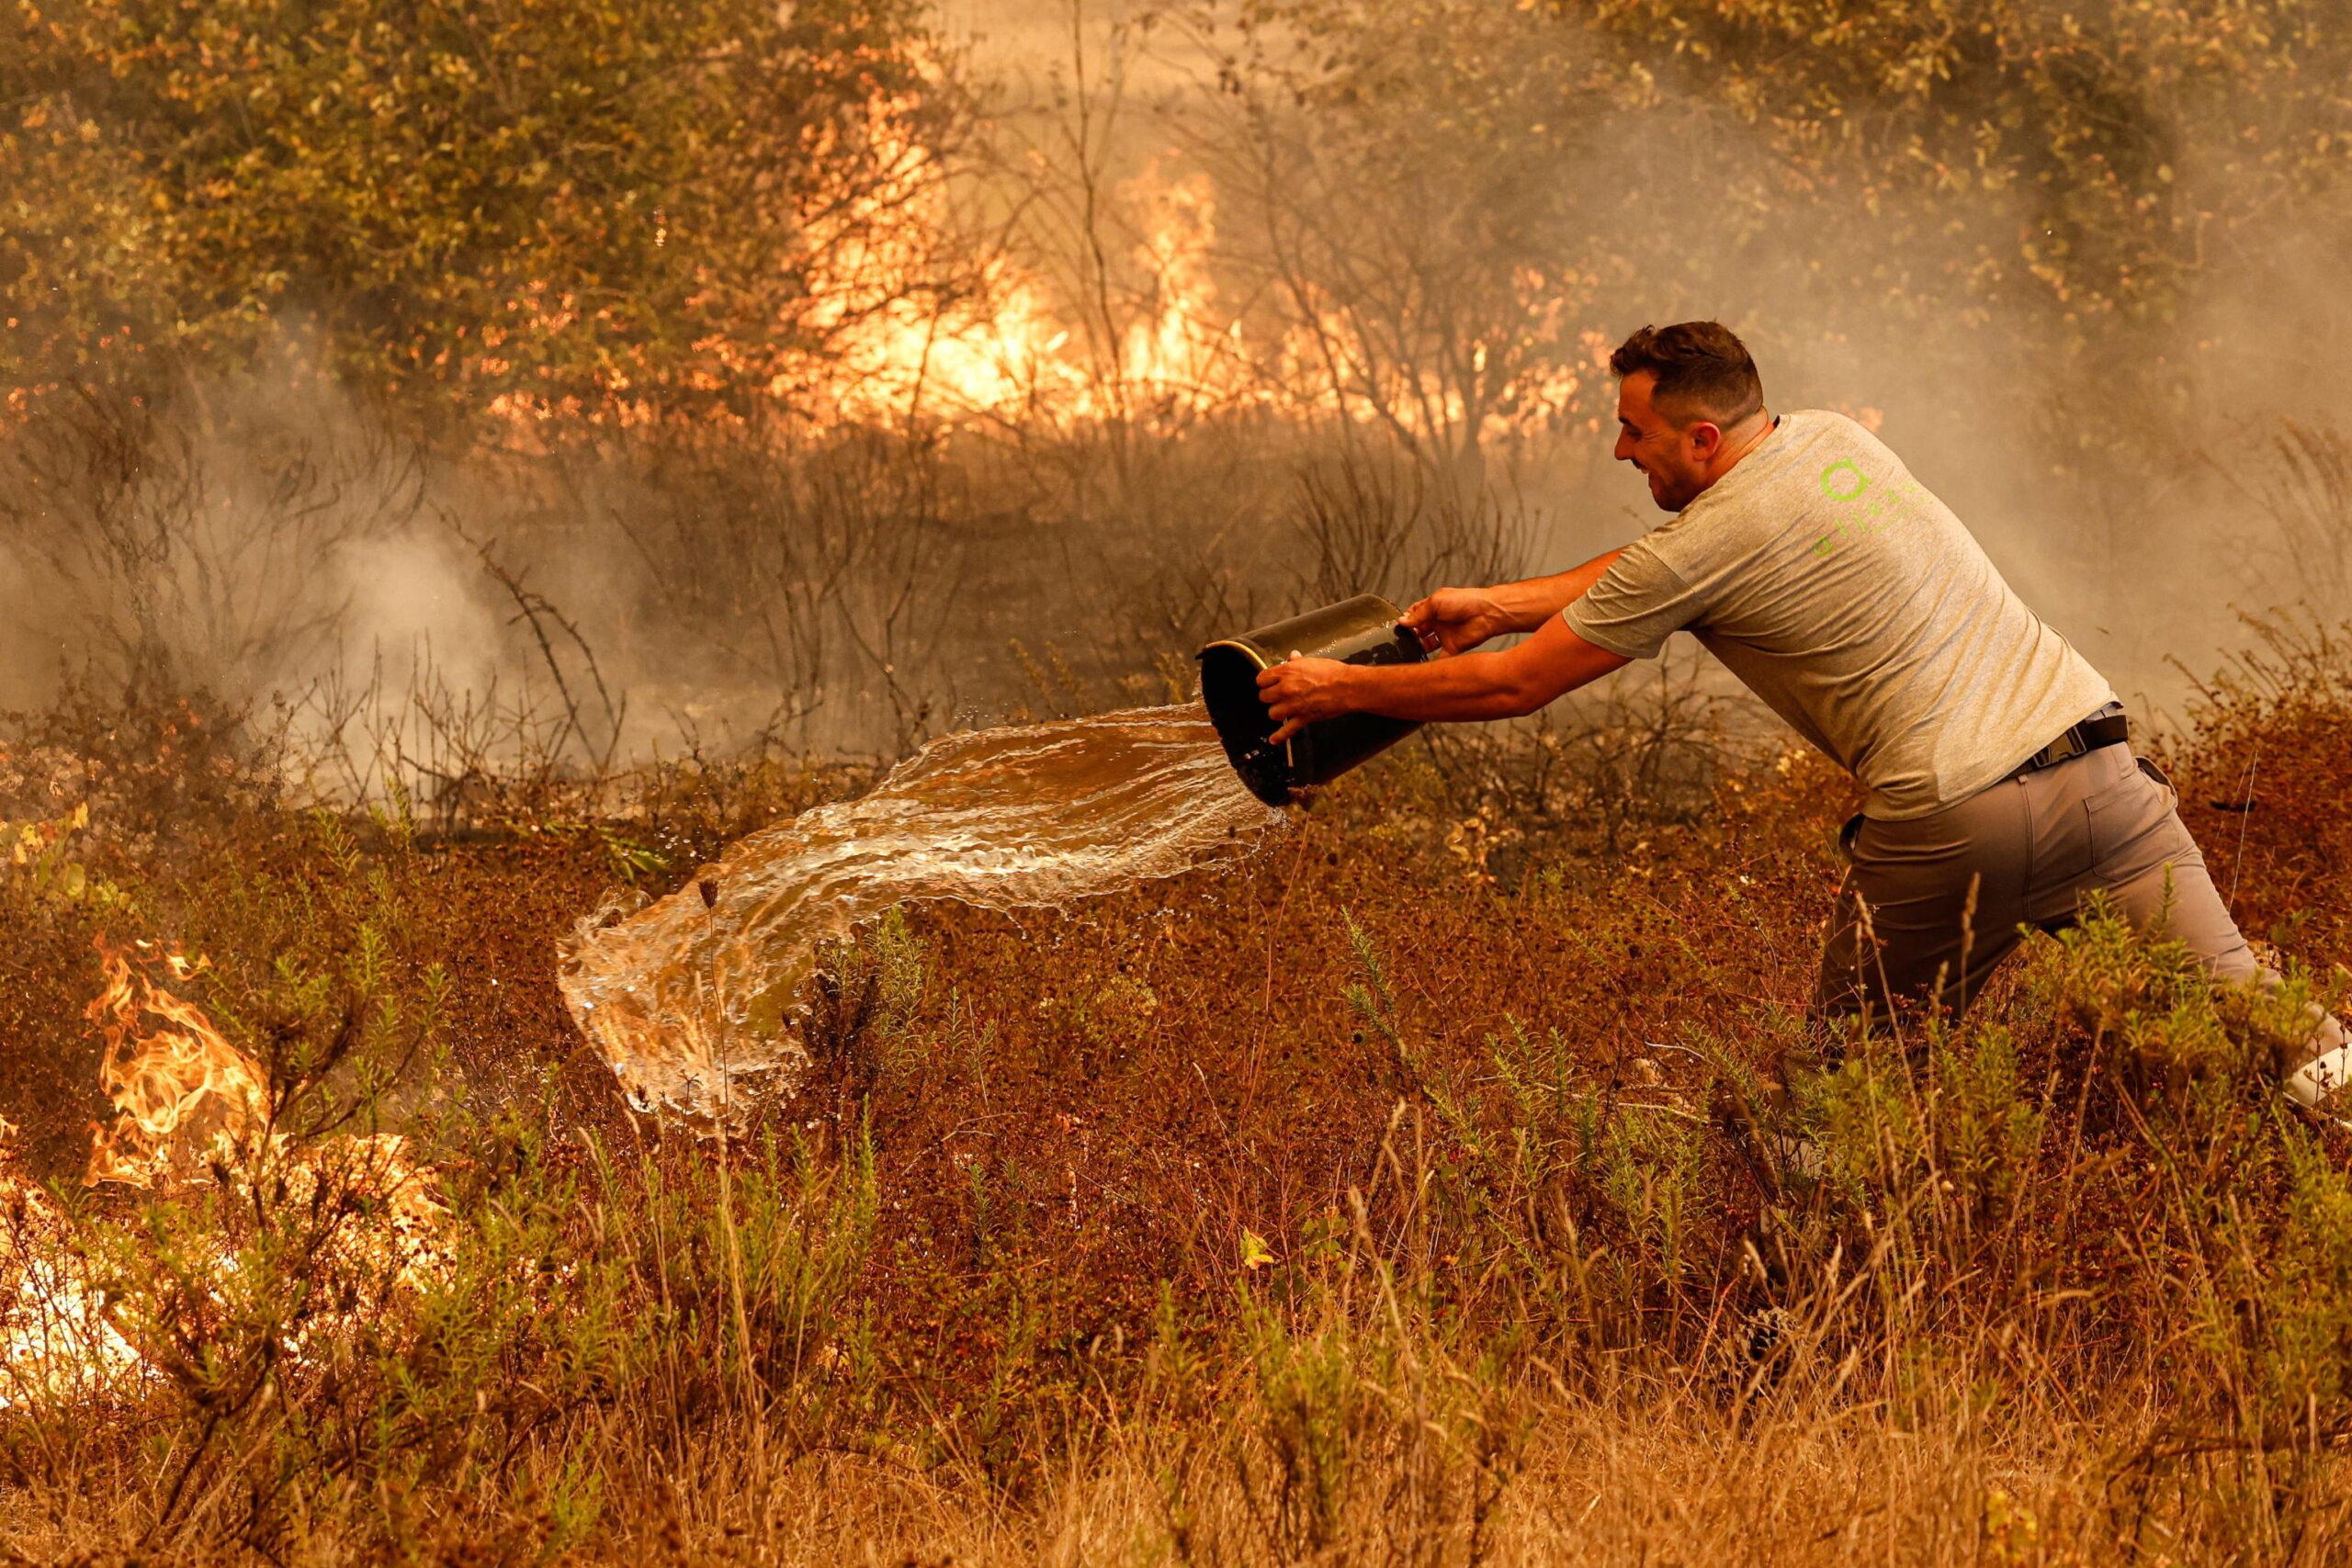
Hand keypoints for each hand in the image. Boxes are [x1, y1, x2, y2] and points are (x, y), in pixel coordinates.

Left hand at [1256, 653, 1353, 744]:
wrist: (1348, 687)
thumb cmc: (1333, 672)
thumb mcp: (1312, 662)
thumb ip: (1297, 661)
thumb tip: (1292, 657)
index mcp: (1286, 672)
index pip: (1261, 679)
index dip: (1265, 682)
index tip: (1269, 683)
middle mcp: (1286, 689)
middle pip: (1264, 697)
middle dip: (1270, 697)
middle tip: (1277, 696)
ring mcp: (1294, 705)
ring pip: (1272, 713)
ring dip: (1277, 712)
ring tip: (1283, 710)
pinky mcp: (1303, 718)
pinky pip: (1287, 730)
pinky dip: (1280, 736)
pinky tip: (1274, 740)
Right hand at [1398, 587, 1512, 653]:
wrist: (1486, 613)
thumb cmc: (1465, 601)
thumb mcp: (1435, 602)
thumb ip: (1418, 614)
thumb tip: (1402, 621)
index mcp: (1433, 608)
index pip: (1414, 615)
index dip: (1406, 620)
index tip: (1397, 627)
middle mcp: (1437, 622)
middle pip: (1418, 632)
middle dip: (1409, 637)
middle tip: (1400, 642)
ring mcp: (1444, 635)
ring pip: (1426, 645)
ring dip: (1418, 649)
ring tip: (1408, 653)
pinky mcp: (1452, 648)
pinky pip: (1439, 658)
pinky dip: (1431, 663)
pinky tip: (1422, 666)